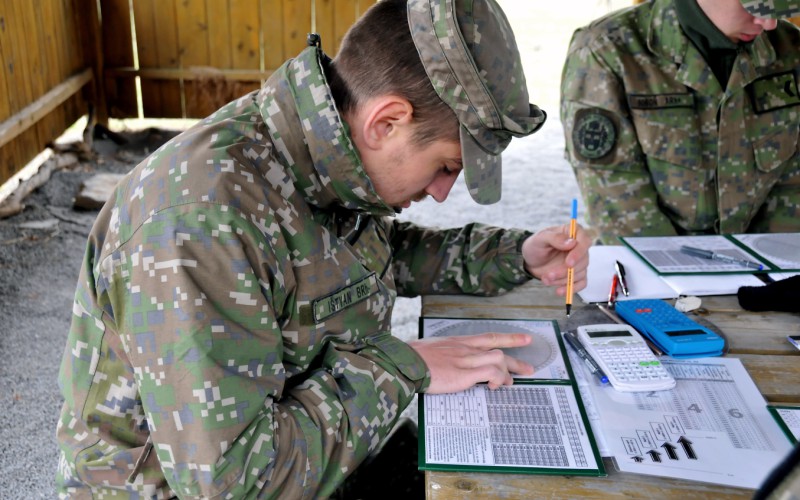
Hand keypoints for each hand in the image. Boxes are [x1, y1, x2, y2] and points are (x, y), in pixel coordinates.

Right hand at [408, 332, 533, 393]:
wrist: (405, 362)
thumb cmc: (413, 357)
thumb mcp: (432, 349)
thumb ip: (445, 354)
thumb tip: (448, 362)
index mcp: (458, 342)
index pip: (489, 337)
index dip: (509, 338)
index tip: (524, 339)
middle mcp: (465, 348)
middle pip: (498, 348)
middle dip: (517, 360)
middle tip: (530, 369)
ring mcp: (465, 360)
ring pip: (498, 359)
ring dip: (507, 373)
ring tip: (507, 384)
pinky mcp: (464, 374)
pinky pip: (490, 373)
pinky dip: (497, 379)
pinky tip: (494, 387)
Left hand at [521, 224, 591, 295]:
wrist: (530, 261)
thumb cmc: (536, 245)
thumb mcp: (540, 238)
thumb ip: (555, 238)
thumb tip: (572, 243)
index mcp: (573, 233)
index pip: (585, 241)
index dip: (578, 253)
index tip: (568, 263)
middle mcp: (579, 247)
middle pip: (583, 261)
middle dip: (565, 271)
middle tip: (549, 275)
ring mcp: (579, 261)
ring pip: (579, 273)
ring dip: (562, 280)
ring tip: (545, 279)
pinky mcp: (576, 274)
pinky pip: (581, 283)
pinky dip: (571, 289)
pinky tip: (559, 291)